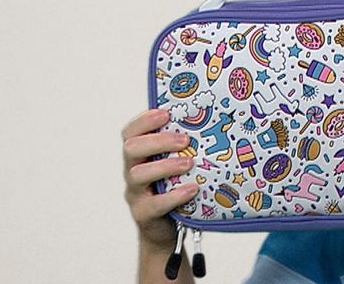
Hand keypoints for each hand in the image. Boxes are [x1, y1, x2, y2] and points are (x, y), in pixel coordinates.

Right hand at [121, 108, 198, 250]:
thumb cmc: (174, 188)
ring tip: (189, 164)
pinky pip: (153, 204)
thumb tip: (213, 121)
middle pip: (131, 149)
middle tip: (184, 140)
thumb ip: (182, 147)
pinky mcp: (144, 214)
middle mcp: (133, 171)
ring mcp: (136, 194)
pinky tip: (192, 189)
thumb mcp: (175, 165)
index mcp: (139, 155)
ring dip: (165, 166)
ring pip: (138, 175)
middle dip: (157, 141)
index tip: (166, 113)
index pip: (130, 132)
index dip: (144, 120)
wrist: (168, 229)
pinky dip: (174, 195)